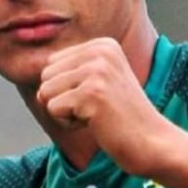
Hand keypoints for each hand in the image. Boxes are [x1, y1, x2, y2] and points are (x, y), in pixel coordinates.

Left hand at [37, 37, 174, 174]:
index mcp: (102, 45)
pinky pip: (53, 109)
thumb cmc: (120, 117)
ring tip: (95, 115)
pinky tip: (96, 123)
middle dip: (61, 100)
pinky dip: (69, 123)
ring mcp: (97, 71)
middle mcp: (100, 51)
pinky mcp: (91, 93)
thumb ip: (70, 70)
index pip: (51, 64)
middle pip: (44, 76)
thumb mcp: (98, 81)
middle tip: (95, 109)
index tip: (95, 97)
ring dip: (64, 112)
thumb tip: (34, 66)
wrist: (152, 142)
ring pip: (45, 93)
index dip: (65, 89)